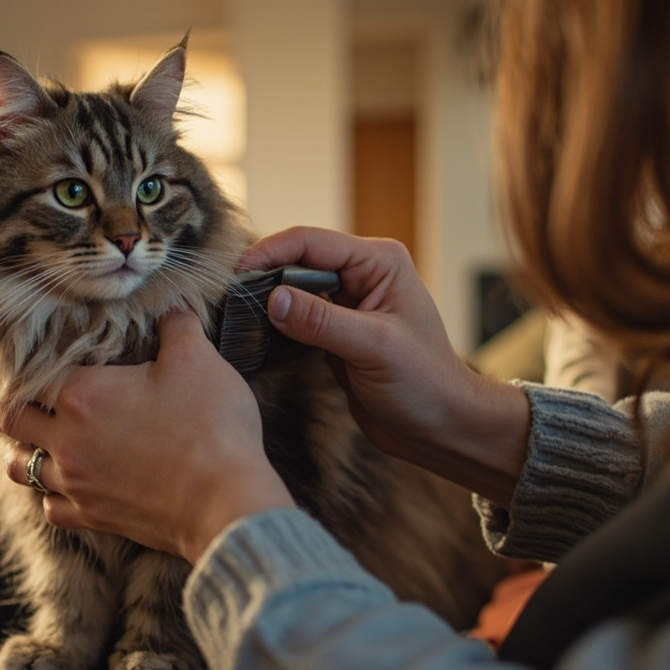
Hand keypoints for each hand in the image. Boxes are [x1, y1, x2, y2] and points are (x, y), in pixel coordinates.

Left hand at [0, 310, 294, 562]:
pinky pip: (51, 508)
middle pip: (13, 422)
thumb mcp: (198, 360)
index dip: (21, 369)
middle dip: (2, 412)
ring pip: (21, 468)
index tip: (13, 367)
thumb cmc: (210, 426)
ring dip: (19, 454)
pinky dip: (49, 496)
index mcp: (82, 394)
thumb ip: (177, 327)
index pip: (31, 377)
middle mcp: (67, 439)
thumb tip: (173, 306)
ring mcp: (76, 482)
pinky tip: (59, 490)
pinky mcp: (93, 516)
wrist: (225, 500)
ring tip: (21, 446)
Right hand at [238, 226, 528, 503]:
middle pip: (296, 261)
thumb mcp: (374, 347)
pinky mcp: (336, 334)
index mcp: (378, 262)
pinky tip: (254, 337)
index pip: (311, 242)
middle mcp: (362, 276)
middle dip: (262, 276)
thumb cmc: (425, 383)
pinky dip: (274, 325)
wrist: (442, 428)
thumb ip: (322, 320)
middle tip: (227, 299)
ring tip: (233, 316)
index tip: (235, 274)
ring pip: (293, 290)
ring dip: (265, 301)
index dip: (269, 253)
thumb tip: (271, 299)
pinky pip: (296, 319)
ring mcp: (347, 305)